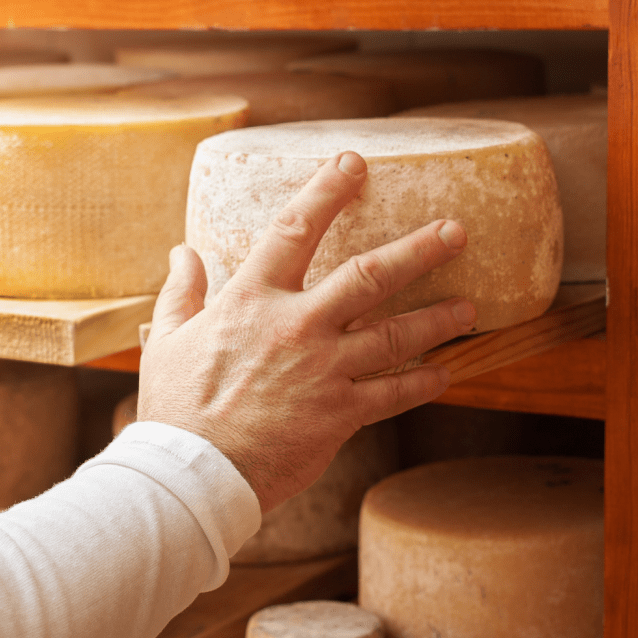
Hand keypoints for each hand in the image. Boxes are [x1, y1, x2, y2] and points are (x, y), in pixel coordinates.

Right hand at [137, 151, 475, 510]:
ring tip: (469, 309)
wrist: (193, 473)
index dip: (327, 190)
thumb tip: (183, 251)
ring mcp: (324, 369)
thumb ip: (180, 291)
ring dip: (438, 319)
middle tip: (457, 231)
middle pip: (369, 275)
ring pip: (396, 334)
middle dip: (418, 249)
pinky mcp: (340, 412)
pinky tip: (445, 374)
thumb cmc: (177, 408)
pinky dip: (422, 383)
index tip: (354, 164)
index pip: (294, 228)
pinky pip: (393, 393)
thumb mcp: (168, 340)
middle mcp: (297, 326)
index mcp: (252, 299)